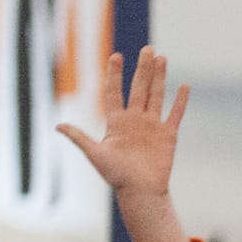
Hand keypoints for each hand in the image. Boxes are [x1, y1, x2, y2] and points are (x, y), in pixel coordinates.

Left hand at [57, 47, 188, 203]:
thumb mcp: (95, 154)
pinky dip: (179, 101)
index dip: (115, 74)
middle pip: (139, 88)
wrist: (140, 192)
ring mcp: (152, 126)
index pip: (115, 92)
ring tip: (162, 58)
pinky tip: (183, 86)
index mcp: (116, 122)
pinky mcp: (167, 136)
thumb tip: (58, 125)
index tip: (116, 56)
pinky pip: (174, 114)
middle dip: (143, 68)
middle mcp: (134, 120)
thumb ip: (79, 137)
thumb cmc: (116, 176)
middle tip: (147, 49)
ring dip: (159, 77)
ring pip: (156, 95)